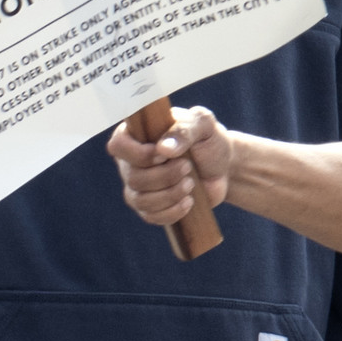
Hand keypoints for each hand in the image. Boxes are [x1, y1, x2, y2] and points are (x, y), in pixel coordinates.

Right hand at [108, 104, 234, 230]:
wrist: (223, 167)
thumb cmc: (208, 139)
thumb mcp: (203, 124)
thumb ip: (185, 129)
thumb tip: (164, 149)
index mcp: (136, 135)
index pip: (118, 146)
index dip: (140, 155)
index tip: (166, 155)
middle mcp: (130, 161)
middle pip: (133, 177)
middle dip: (165, 176)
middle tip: (188, 167)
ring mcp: (138, 186)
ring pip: (139, 200)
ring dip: (170, 194)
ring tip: (191, 183)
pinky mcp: (151, 206)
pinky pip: (150, 216)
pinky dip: (172, 212)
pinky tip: (189, 201)